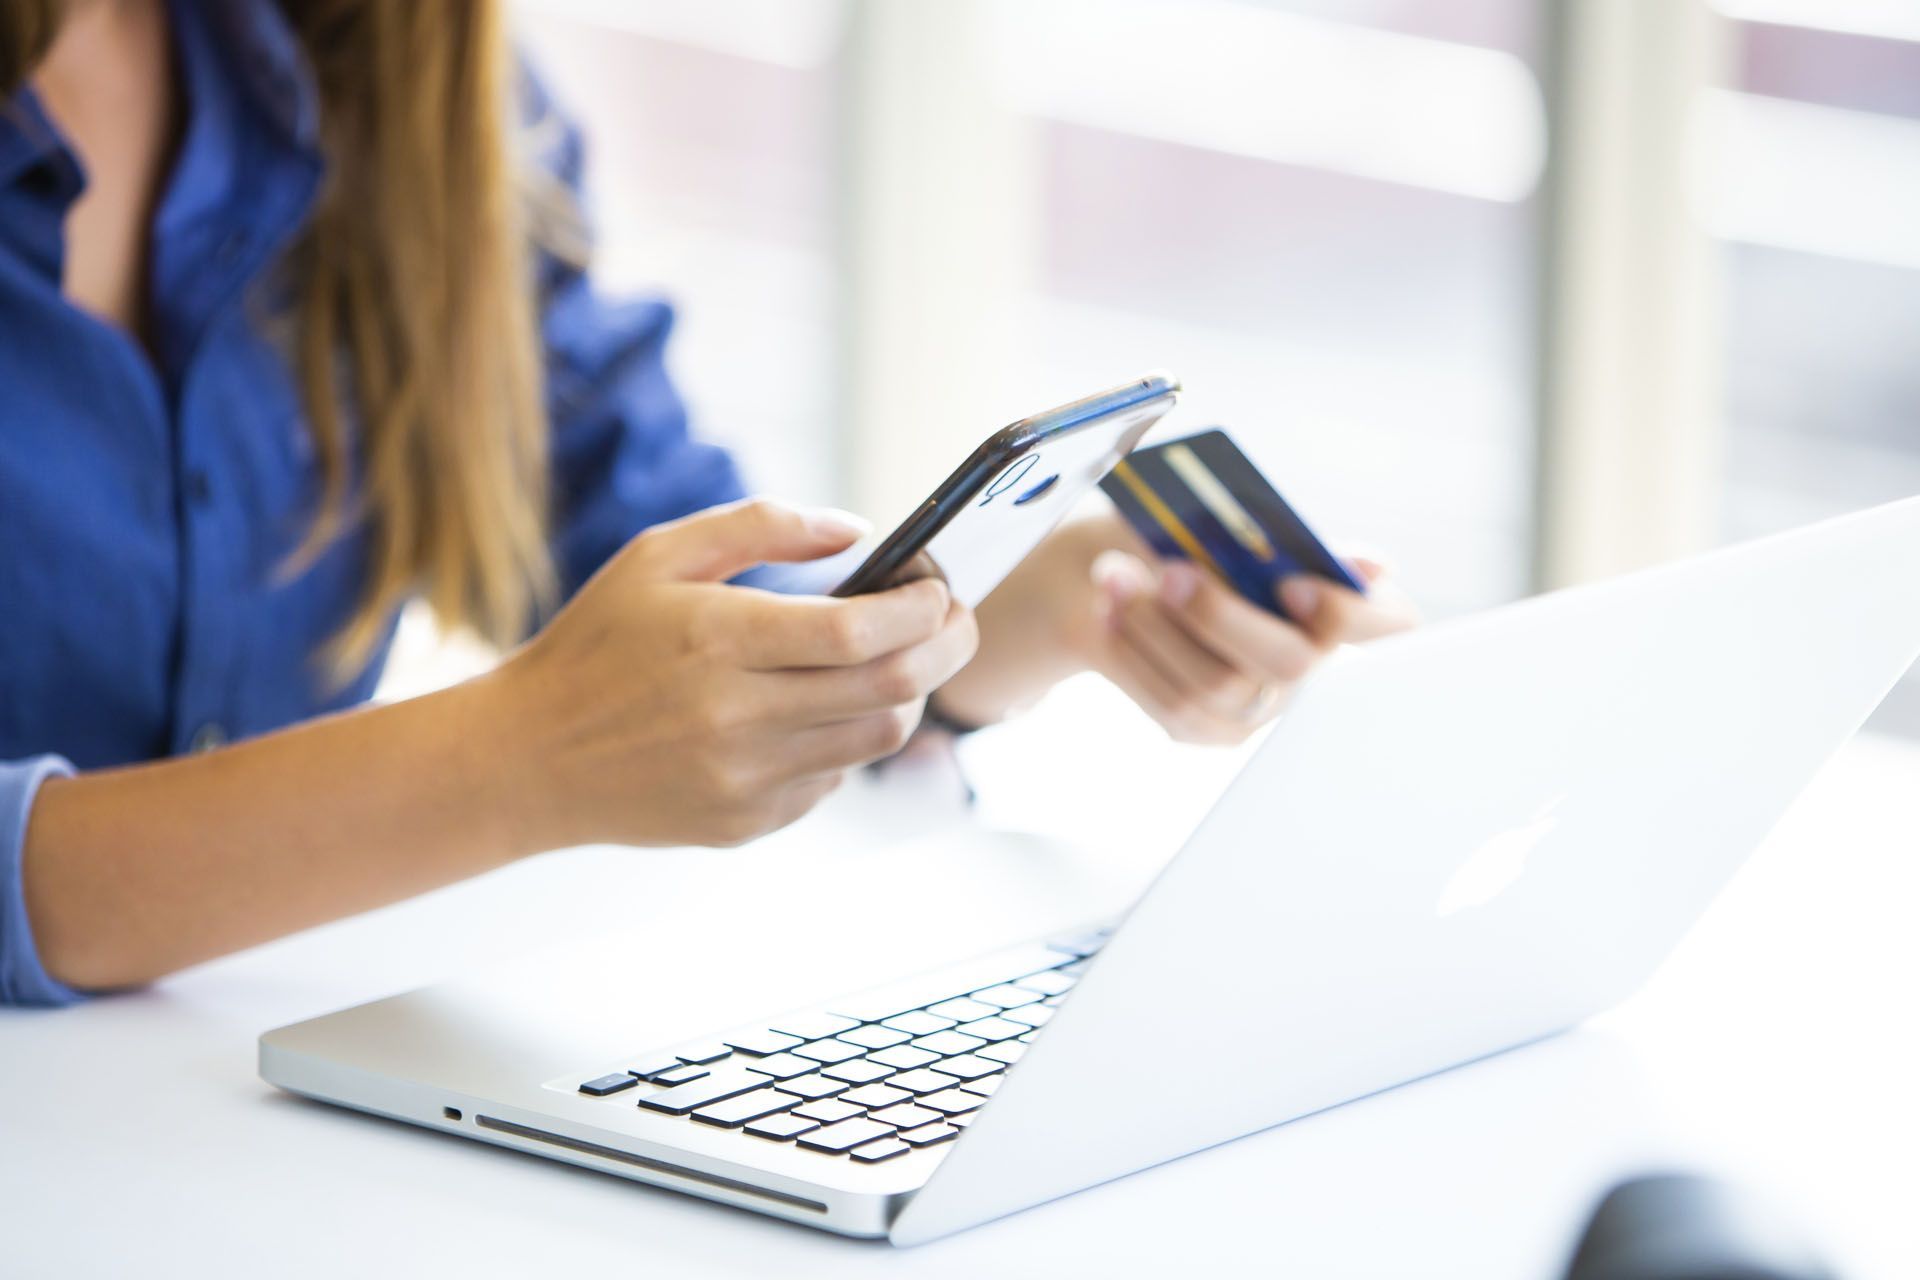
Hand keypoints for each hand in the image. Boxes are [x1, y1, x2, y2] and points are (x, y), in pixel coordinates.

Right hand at [484, 498, 978, 848]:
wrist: (529, 757)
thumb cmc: (597, 644)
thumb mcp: (658, 556)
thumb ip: (761, 526)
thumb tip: (858, 530)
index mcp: (718, 641)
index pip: (861, 634)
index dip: (922, 609)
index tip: (938, 586)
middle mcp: (737, 718)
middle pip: (892, 691)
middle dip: (946, 648)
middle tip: (953, 620)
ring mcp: (744, 780)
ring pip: (877, 739)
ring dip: (906, 694)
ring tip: (893, 659)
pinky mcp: (746, 821)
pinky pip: (835, 779)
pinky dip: (848, 738)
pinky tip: (822, 708)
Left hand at [937, 513, 1414, 742]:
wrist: (1128, 567)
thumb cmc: (1196, 534)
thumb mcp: (1228, 516)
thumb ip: (1276, 535)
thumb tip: (1366, 565)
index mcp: (1345, 602)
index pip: (1393, 625)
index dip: (1354, 614)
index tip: (1295, 582)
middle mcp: (1316, 665)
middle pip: (1289, 663)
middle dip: (1222, 616)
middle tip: (1169, 571)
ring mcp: (1263, 706)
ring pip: (1215, 685)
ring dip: (1155, 625)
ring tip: (1111, 572)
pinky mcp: (1208, 729)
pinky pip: (1169, 701)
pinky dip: (1133, 648)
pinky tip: (1108, 607)